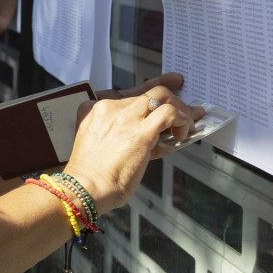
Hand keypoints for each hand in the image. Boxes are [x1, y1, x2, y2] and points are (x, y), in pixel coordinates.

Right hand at [63, 75, 201, 213]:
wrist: (85, 189)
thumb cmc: (92, 176)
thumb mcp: (100, 146)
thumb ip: (125, 135)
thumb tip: (159, 136)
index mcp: (95, 110)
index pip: (128, 93)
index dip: (150, 90)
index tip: (167, 84)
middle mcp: (109, 107)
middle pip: (147, 92)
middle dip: (171, 98)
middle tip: (186, 108)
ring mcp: (125, 117)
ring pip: (161, 96)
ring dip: (179, 109)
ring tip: (187, 124)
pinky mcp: (141, 131)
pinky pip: (169, 113)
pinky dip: (182, 119)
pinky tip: (183, 132)